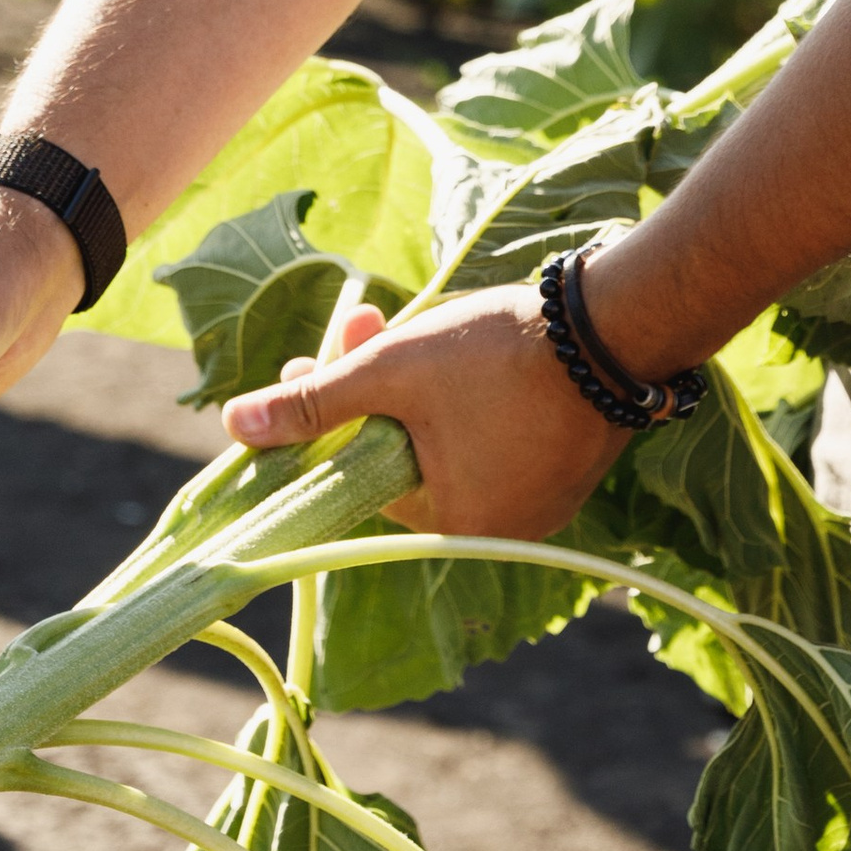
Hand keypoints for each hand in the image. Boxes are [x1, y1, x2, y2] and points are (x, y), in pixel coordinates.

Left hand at [225, 290, 625, 539]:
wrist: (616, 324)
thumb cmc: (498, 354)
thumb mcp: (391, 370)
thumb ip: (314, 403)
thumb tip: (234, 426)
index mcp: (453, 524)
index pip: (365, 474)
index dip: (332, 414)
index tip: (312, 358)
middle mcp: (501, 528)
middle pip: (407, 455)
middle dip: (374, 386)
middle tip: (363, 322)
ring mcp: (542, 499)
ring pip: (452, 442)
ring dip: (419, 385)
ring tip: (413, 323)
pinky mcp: (569, 465)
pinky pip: (498, 440)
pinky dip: (472, 399)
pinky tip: (464, 348)